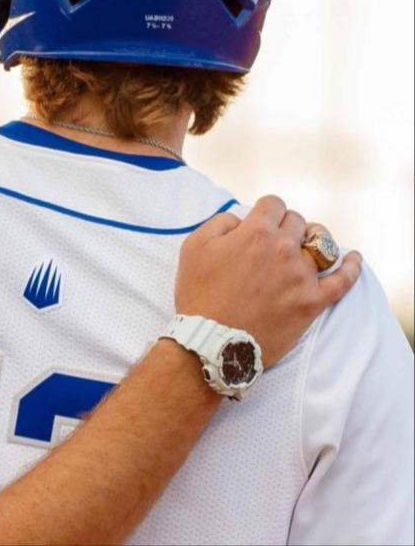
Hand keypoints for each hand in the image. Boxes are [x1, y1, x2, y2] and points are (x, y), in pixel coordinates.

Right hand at [175, 196, 361, 366]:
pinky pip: (344, 279)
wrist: (211, 342)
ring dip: (313, 241)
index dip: (266, 211)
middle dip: (286, 227)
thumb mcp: (193, 247)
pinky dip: (352, 266)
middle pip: (297, 222)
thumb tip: (242, 220)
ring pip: (321, 244)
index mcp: (255, 232)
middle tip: (273, 242)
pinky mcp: (313, 301)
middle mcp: (283, 248)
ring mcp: (302, 275)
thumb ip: (221, 222)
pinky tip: (353, 258)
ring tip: (306, 247)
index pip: (274, 204)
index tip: (260, 222)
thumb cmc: (198, 294)